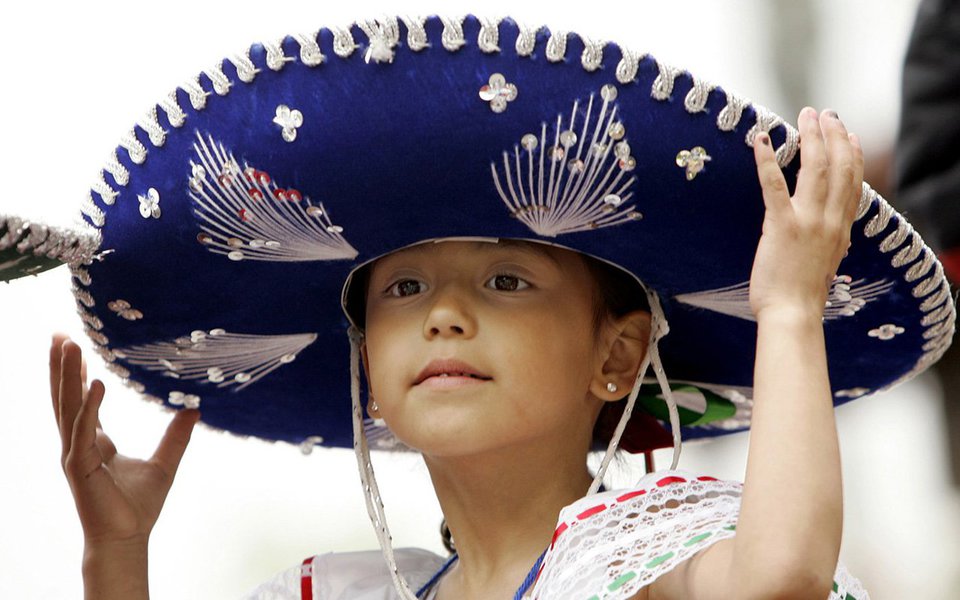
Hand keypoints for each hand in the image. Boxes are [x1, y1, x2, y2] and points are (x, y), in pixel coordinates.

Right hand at [51, 333, 199, 546]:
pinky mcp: (80, 467)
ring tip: (68, 345)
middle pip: (66, 397)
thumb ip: (176, 435)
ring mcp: (76, 454)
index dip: (77, 374)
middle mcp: (80, 443)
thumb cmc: (139, 506)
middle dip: (62, 366)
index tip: (74, 345)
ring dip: (66, 376)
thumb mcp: (165, 462)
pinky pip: (83, 430)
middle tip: (59, 333)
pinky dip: (88, 407)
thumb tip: (195, 410)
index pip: (82, 399)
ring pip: (68, 407)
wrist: (129, 537)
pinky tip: (94, 384)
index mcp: (95, 441)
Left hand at [749, 107, 863, 320]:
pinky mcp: (781, 226)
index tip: (849, 134)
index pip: (853, 183)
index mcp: (841, 229)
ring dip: (809, 137)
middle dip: (832, 135)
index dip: (852, 155)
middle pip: (838, 167)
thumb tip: (835, 234)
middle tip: (824, 114)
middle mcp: (829, 220)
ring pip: (814, 168)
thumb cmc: (802, 294)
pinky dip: (766, 159)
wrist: (793, 314)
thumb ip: (831, 241)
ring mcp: (807, 221)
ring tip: (804, 116)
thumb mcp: (826, 262)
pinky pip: (774, 185)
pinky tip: (760, 139)